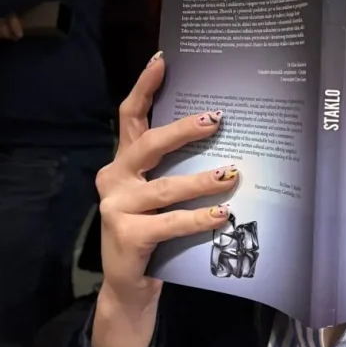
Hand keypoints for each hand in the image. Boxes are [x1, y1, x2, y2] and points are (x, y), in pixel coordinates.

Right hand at [97, 53, 239, 303]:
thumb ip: (174, 170)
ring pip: (166, 187)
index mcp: (123, 164)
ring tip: (231, 175)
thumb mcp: (160, 197)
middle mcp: (114, 179)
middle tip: (216, 119)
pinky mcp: (127, 235)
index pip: (130, 117)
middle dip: (183, 130)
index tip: (162, 60)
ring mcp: (116, 207)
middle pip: (148, 144)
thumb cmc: (154, 234)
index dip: (144, 87)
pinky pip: (170, 223)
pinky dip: (198, 218)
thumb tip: (221, 138)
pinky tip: (223, 215)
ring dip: (202, 180)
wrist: (130, 286)